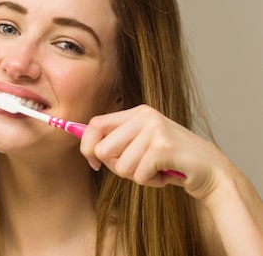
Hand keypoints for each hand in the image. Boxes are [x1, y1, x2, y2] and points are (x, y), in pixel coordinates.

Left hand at [80, 104, 226, 200]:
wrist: (213, 172)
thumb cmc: (172, 162)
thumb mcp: (142, 144)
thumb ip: (117, 141)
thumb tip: (82, 141)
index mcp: (137, 112)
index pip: (95, 124)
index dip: (87, 146)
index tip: (93, 163)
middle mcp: (145, 116)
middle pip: (102, 149)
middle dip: (116, 167)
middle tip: (137, 169)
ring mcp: (155, 130)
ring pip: (120, 166)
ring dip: (137, 177)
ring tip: (156, 170)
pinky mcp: (163, 147)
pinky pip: (138, 176)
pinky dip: (150, 182)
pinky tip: (166, 175)